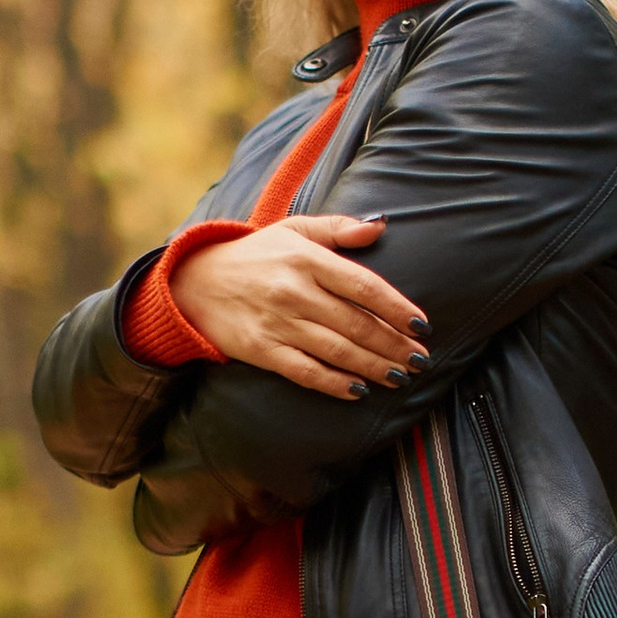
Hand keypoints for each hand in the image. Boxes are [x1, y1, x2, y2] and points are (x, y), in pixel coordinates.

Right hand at [174, 213, 428, 396]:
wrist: (195, 281)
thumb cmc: (255, 254)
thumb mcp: (294, 230)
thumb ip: (339, 228)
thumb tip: (381, 226)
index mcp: (307, 259)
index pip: (364, 286)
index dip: (397, 308)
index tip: (421, 325)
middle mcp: (295, 291)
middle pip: (357, 324)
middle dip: (394, 345)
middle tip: (421, 361)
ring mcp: (278, 323)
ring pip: (337, 350)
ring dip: (374, 367)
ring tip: (402, 377)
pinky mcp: (262, 350)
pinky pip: (305, 371)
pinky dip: (334, 383)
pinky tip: (359, 391)